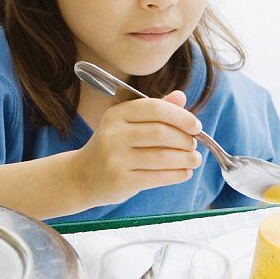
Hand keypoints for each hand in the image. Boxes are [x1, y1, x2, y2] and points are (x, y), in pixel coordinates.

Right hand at [72, 90, 203, 206]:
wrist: (83, 176)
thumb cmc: (112, 146)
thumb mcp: (127, 123)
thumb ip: (154, 110)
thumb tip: (181, 96)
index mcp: (116, 114)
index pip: (155, 108)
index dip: (181, 116)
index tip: (196, 126)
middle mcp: (113, 134)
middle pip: (160, 132)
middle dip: (184, 139)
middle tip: (194, 144)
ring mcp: (116, 159)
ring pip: (162, 156)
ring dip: (185, 158)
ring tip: (195, 159)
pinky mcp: (121, 181)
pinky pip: (157, 177)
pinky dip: (177, 175)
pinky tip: (185, 172)